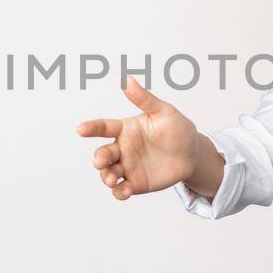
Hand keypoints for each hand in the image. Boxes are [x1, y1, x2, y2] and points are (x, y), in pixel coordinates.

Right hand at [75, 78, 200, 199]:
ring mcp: (127, 167)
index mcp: (125, 129)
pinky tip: (124, 191)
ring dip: (106, 177)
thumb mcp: (164, 112)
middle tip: (100, 162)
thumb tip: (128, 80)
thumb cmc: (177, 129)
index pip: (104, 127)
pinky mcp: (136, 183)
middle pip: (103, 153)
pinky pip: (122, 190)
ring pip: (108, 173)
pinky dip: (119, 192)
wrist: (192, 154)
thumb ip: (144, 99)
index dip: (91, 128)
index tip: (80, 129)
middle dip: (99, 159)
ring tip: (112, 180)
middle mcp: (122, 148)